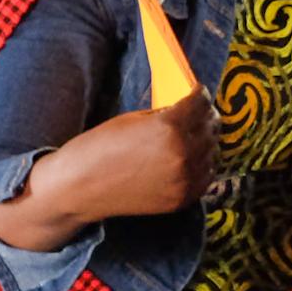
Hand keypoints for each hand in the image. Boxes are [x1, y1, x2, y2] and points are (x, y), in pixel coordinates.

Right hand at [52, 88, 218, 221]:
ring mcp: (185, 178)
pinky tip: (191, 158)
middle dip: (205, 116)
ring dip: (205, 141)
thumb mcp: (134, 119)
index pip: (201, 102)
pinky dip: (202, 165)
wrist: (79, 188)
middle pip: (211, 126)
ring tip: (194, 135)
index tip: (198, 92)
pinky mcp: (183, 198)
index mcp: (170, 127)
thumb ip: (166, 114)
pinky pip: (206, 175)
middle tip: (200, 112)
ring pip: (212, 151)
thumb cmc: (99, 148)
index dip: (200, 94)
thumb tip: (188, 108)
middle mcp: (183, 153)